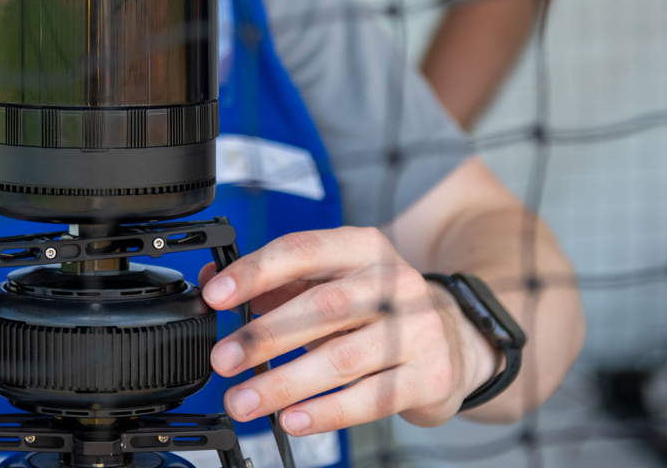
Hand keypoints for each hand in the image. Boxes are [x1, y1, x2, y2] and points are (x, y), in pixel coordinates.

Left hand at [199, 228, 495, 434]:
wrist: (455, 338)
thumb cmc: (377, 308)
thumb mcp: (330, 282)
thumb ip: (274, 282)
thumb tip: (210, 286)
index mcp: (362, 248)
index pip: (302, 250)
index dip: (255, 272)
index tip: (215, 296)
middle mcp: (394, 282)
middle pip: (322, 306)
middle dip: (264, 336)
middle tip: (223, 360)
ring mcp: (418, 329)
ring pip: (342, 358)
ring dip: (284, 383)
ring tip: (244, 401)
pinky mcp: (430, 375)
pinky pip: (371, 397)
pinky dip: (327, 412)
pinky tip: (293, 419)